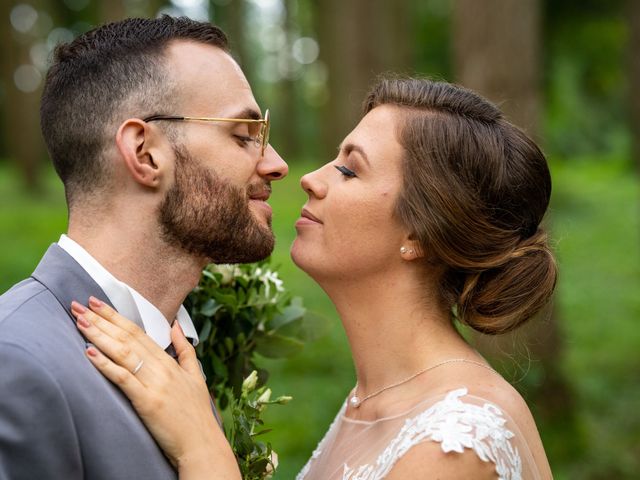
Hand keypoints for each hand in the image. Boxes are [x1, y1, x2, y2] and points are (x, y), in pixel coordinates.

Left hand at [71, 297, 240, 478]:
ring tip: (81, 322)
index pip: (138, 333)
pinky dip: (106, 364)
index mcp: (170, 362)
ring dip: (99, 335)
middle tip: (80, 305)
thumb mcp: (196, 375)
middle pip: (127, 338)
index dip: (116, 317)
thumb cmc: (196, 414)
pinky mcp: (147, 402)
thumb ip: (185, 350)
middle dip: (102, 319)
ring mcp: (154, 384)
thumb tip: (176, 326)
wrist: (202, 443)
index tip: (98, 303)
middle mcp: (161, 369)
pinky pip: (123, 378)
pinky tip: (89, 352)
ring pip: (123, 353)